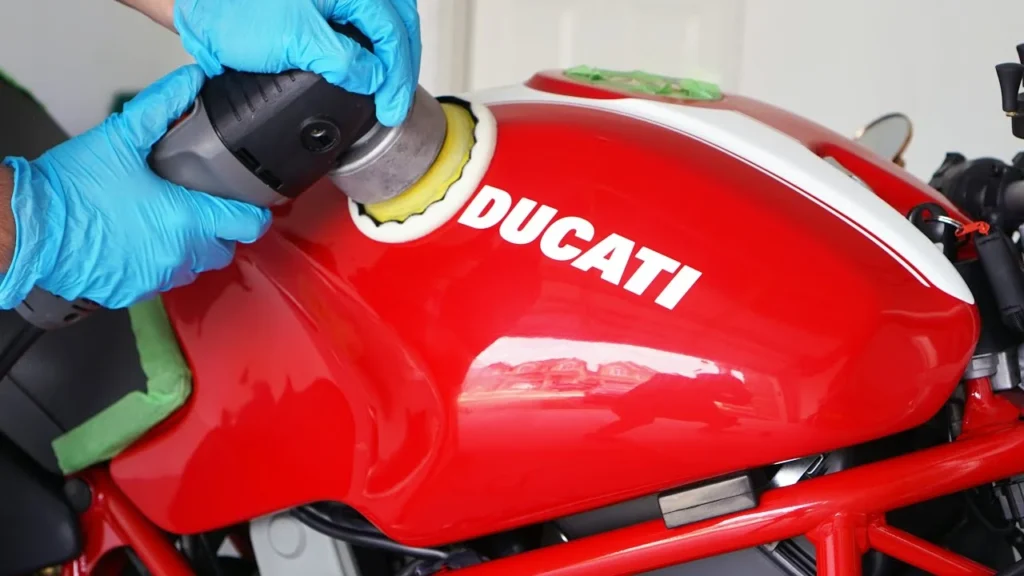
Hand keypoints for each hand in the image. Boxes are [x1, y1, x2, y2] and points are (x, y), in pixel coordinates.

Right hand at [0, 65, 270, 309]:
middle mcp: (176, 255)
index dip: (255, 214)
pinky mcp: (132, 292)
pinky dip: (158, 263)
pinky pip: (160, 281)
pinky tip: (139, 240)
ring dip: (189, 249)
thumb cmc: (69, 191)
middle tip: (204, 208)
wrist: (26, 230)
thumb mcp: (119, 138)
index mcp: (183, 219)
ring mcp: (154, 278)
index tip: (254, 206)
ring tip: (168, 222)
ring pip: (192, 268)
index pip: (245, 225)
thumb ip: (161, 108)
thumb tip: (189, 82)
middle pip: (222, 250)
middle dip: (220, 232)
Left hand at [173, 0, 420, 126]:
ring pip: (387, 19)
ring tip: (390, 87)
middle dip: (403, 66)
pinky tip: (372, 66)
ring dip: (394, 54)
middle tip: (395, 103)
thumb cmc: (233, 8)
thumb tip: (374, 79)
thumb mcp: (295, 40)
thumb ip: (343, 61)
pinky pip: (364, 21)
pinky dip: (375, 45)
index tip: (391, 109)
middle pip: (399, 23)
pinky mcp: (325, 5)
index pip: (393, 32)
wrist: (196, 3)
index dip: (398, 77)